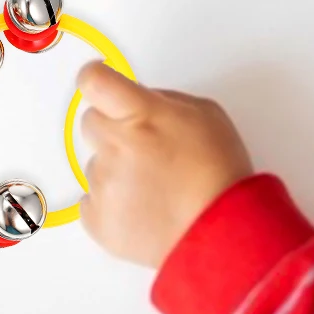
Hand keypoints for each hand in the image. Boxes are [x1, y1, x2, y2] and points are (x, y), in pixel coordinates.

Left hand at [76, 63, 253, 269]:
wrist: (221, 234)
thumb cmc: (220, 175)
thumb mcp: (206, 115)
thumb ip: (163, 100)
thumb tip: (138, 100)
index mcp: (141, 115)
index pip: (94, 81)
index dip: (95, 79)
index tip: (101, 85)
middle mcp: (115, 145)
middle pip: (91, 122)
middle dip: (114, 130)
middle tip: (146, 150)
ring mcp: (102, 184)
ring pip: (96, 164)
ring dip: (117, 171)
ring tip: (155, 188)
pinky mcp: (96, 218)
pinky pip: (92, 201)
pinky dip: (112, 204)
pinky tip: (143, 209)